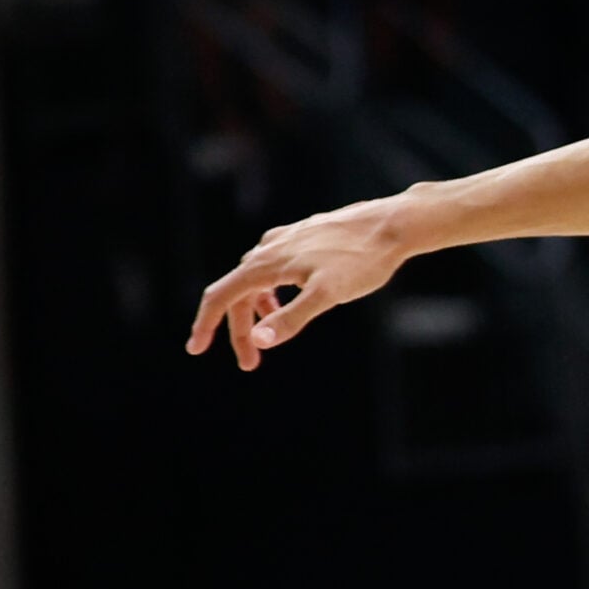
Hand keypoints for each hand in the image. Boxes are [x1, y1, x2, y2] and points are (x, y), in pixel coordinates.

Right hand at [186, 198, 412, 369]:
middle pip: (238, 293)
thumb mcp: (328, 295)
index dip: (205, 325)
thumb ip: (292, 318)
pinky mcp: (304, 236)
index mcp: (266, 263)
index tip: (196, 349)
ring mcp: (286, 239)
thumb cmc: (363, 260)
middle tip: (250, 364)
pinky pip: (274, 266)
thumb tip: (260, 340)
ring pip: (256, 279)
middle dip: (240, 330)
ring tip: (268, 335)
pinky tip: (288, 299)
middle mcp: (268, 248)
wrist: (393, 225)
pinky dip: (271, 290)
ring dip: (256, 311)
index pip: (221, 296)